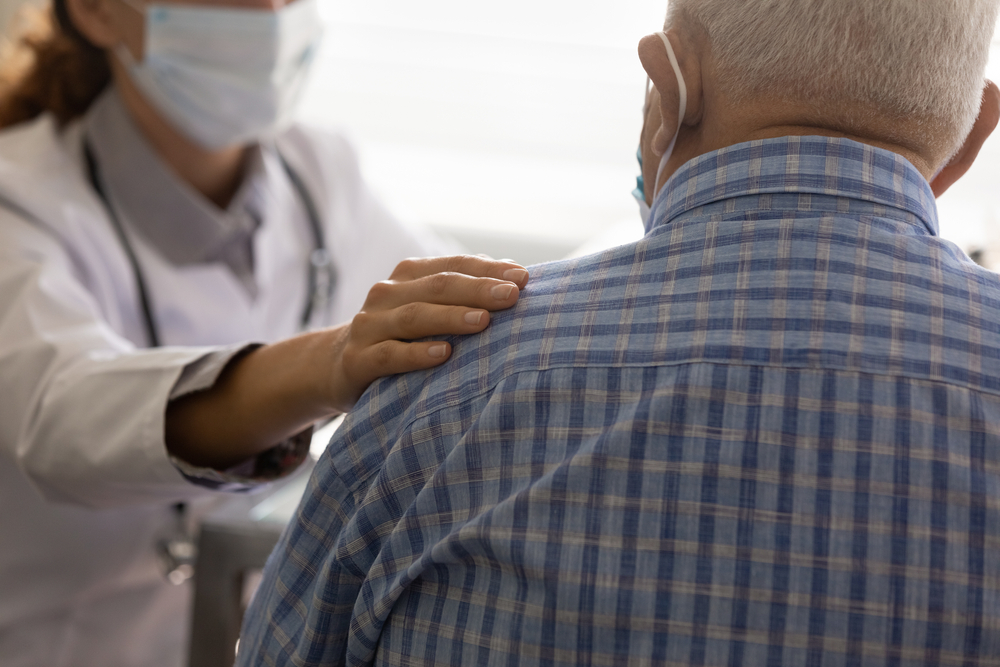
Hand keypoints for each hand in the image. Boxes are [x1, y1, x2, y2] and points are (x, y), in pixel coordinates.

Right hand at [326, 255, 528, 412]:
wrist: (337, 365)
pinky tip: (443, 355)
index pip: (453, 265)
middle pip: (437, 287)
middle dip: (477, 290)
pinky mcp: (357, 359)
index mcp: (408, 276)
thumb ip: (463, 290)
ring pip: (414, 317)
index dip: (487, 269)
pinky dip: (416, 354)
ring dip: (451, 317)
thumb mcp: (426, 307)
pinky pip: (389, 355)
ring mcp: (370, 326)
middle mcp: (387, 294)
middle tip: (512, 296)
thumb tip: (513, 272)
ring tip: (484, 321)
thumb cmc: (399, 335)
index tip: (523, 278)